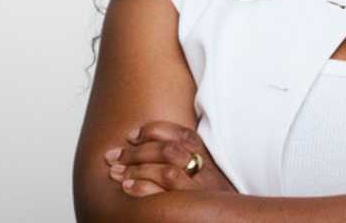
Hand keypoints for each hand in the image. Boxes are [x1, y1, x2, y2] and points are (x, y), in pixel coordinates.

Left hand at [104, 119, 237, 197]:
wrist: (232, 221)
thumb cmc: (212, 199)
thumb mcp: (206, 174)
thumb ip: (187, 158)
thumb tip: (148, 145)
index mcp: (207, 159)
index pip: (182, 135)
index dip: (153, 131)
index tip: (132, 135)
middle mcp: (205, 174)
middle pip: (169, 151)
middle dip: (136, 151)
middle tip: (113, 155)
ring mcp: (198, 193)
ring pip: (166, 172)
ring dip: (136, 169)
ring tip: (115, 172)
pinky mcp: (190, 210)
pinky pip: (164, 198)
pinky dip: (142, 190)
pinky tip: (126, 188)